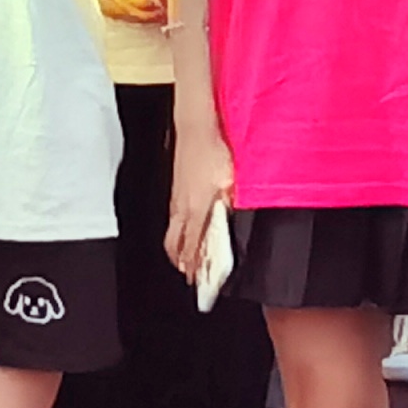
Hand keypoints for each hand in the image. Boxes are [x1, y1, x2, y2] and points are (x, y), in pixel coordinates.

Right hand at [163, 121, 233, 283]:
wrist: (196, 127)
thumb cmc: (213, 150)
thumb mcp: (231, 181)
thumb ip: (232, 204)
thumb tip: (235, 220)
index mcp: (196, 207)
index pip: (192, 245)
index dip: (194, 265)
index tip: (197, 280)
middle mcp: (182, 205)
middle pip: (175, 242)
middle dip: (180, 261)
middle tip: (188, 274)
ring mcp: (177, 196)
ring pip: (172, 229)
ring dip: (177, 246)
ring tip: (183, 257)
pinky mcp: (176, 186)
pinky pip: (173, 215)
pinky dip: (177, 228)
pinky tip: (184, 225)